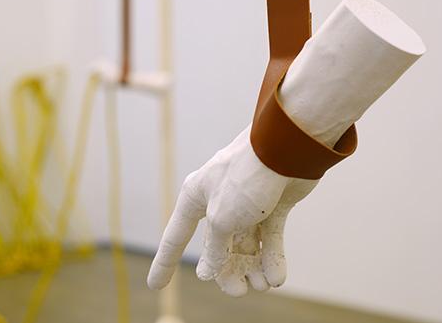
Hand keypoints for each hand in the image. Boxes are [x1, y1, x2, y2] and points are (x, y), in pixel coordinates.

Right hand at [147, 125, 317, 294]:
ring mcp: (247, 203)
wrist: (287, 149)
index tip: (154, 286)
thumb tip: (208, 272)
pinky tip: (276, 277)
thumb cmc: (245, 177)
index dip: (165, 262)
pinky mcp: (273, 204)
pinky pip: (268, 237)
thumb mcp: (222, 219)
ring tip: (263, 284)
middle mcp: (218, 201)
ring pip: (245, 245)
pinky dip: (271, 257)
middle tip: (239, 291)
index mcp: (196, 197)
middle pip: (217, 246)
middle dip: (228, 271)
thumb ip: (215, 248)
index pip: (176, 235)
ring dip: (253, 267)